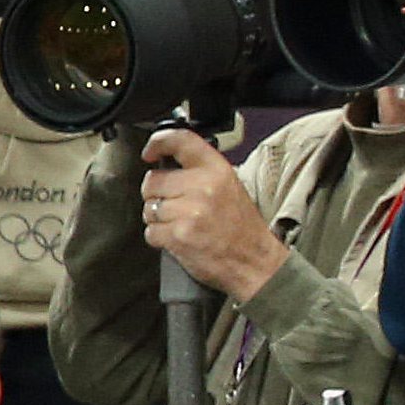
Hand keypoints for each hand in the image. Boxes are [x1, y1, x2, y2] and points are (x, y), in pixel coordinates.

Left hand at [134, 130, 285, 298]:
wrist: (256, 263)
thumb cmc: (242, 228)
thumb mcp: (230, 187)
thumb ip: (201, 171)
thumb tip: (167, 163)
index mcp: (217, 170)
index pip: (180, 141)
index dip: (158, 143)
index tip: (150, 153)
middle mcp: (203, 187)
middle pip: (152, 181)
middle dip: (157, 195)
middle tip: (176, 206)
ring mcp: (190, 212)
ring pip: (148, 208)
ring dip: (158, 219)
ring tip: (181, 225)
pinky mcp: (179, 235)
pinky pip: (151, 231)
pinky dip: (160, 238)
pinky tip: (179, 239)